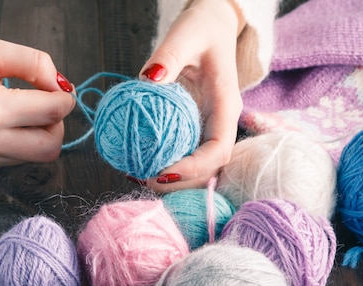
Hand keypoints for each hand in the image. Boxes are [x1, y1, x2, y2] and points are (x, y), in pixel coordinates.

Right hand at [0, 32, 75, 173]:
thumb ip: (35, 64)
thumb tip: (61, 86)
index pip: (53, 113)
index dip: (65, 98)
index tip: (60, 89)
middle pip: (50, 149)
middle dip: (57, 125)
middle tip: (45, 105)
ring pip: (31, 157)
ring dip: (36, 134)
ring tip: (15, 109)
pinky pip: (10, 160)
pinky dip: (15, 142)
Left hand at [138, 0, 244, 191]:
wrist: (211, 26)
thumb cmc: (201, 28)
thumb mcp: (185, 35)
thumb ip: (168, 57)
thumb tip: (149, 80)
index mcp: (226, 106)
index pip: (218, 150)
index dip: (194, 169)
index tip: (162, 172)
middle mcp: (220, 122)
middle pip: (208, 168)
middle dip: (179, 182)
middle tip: (142, 179)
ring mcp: (208, 127)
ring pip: (196, 166)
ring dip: (170, 177)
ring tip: (136, 175)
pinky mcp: (195, 126)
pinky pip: (182, 151)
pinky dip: (163, 161)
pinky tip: (138, 161)